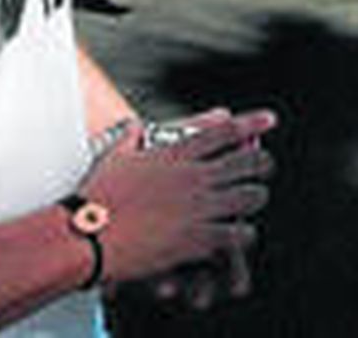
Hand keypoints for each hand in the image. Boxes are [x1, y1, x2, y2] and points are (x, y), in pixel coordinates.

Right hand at [81, 107, 276, 287]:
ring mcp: (198, 207)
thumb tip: (135, 124)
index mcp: (176, 154)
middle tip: (265, 168)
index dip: (251, 123)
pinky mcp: (196, 238)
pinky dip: (243, 234)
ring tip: (254, 199)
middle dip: (263, 163)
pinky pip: (236, 234)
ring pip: (249, 197)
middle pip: (247, 162)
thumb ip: (130, 135)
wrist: (86, 235)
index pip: (224, 131)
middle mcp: (193, 177)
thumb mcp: (114, 156)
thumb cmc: (95, 196)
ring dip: (255, 197)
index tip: (271, 119)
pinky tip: (241, 235)